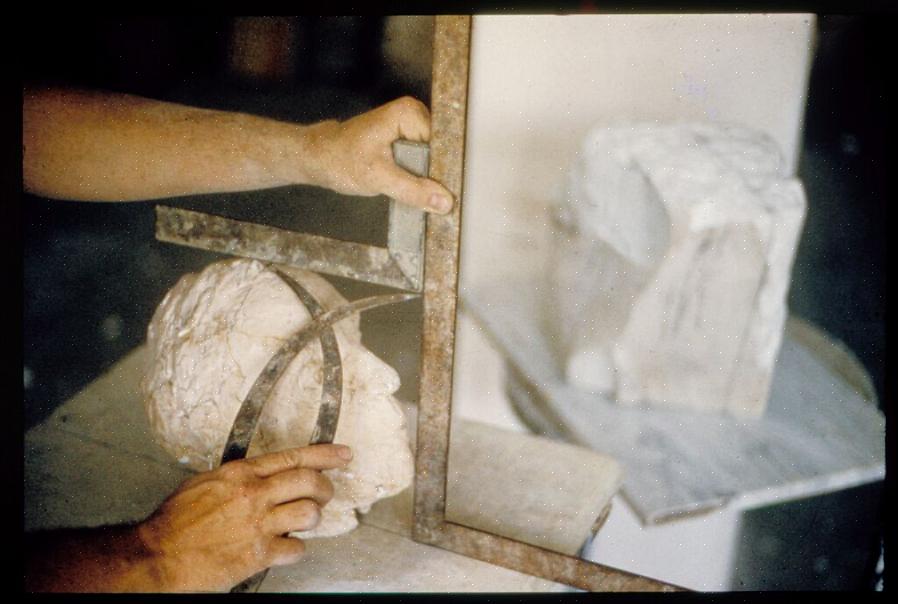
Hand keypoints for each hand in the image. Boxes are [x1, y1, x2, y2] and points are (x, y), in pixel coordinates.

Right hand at [136, 443, 351, 591]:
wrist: (157, 555)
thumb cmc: (174, 523)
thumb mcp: (205, 484)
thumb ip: (238, 478)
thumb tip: (261, 477)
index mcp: (240, 474)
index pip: (293, 456)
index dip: (325, 455)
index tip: (343, 455)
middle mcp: (252, 495)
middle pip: (308, 481)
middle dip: (325, 487)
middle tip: (325, 493)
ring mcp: (257, 524)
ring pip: (309, 513)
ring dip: (311, 518)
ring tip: (302, 521)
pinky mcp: (258, 554)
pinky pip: (296, 548)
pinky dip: (295, 550)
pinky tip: (285, 548)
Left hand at [302, 96, 454, 213]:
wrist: (319, 158)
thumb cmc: (340, 160)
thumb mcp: (378, 178)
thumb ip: (413, 190)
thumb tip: (444, 201)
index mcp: (409, 113)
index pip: (443, 144)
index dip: (446, 170)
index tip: (450, 194)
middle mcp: (414, 115)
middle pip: (442, 152)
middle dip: (440, 177)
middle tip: (441, 202)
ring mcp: (412, 129)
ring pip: (435, 160)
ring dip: (432, 181)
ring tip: (432, 200)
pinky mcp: (407, 142)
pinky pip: (425, 163)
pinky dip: (423, 180)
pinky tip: (423, 194)